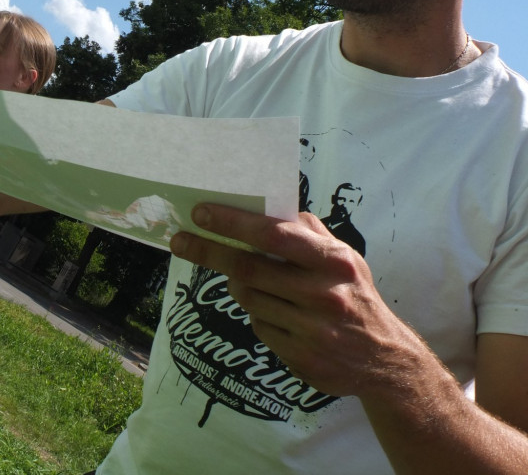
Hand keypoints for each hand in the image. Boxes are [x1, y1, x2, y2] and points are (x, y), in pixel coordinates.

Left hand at [170, 204, 430, 398]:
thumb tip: (270, 206)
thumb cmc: (356, 296)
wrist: (386, 360)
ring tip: (245, 279)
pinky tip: (276, 313)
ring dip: (238, 285)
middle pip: (248, 269)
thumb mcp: (346, 257)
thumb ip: (309, 232)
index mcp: (335, 262)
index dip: (233, 223)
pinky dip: (258, 315)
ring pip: (248, 298)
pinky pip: (259, 327)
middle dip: (208, 251)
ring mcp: (312, 330)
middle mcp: (324, 294)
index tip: (201, 213)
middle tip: (181, 240)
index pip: (274, 235)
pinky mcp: (301, 358)